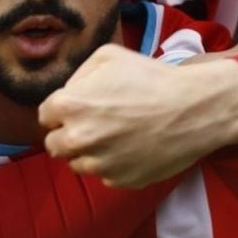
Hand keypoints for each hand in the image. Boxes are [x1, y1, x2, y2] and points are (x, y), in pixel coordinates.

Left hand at [39, 44, 237, 187]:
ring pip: (77, 164)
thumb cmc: (151, 78)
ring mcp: (99, 164)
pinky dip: (113, 164)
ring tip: (114, 135)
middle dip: (68, 133)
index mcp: (70, 106)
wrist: (193, 109)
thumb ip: (79, 75)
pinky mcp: (120, 181)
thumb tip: (69, 93)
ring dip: (88, 151)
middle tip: (93, 123)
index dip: (60, 110)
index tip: (77, 107)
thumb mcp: (108, 56)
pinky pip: (105, 175)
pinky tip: (132, 146)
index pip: (44, 116)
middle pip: (54, 144)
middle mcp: (78, 139)